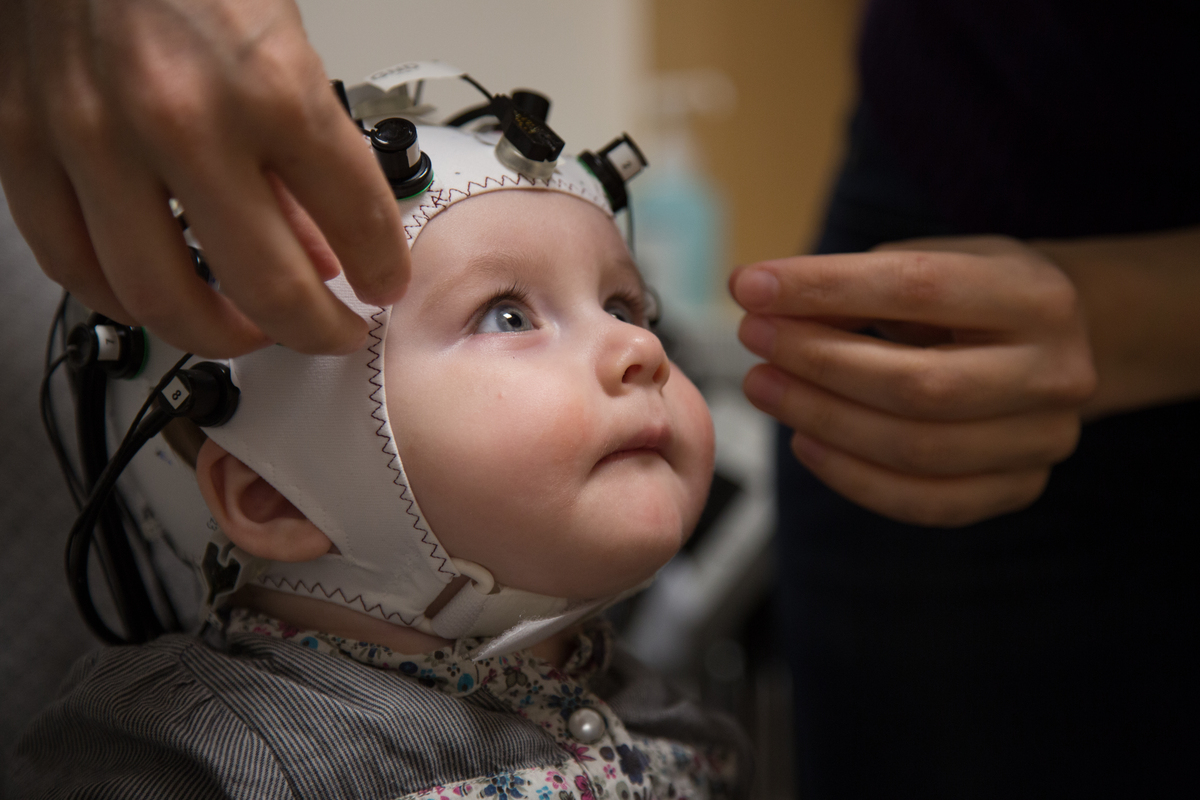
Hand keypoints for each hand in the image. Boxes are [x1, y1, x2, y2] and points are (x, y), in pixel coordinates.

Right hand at [0, 0, 408, 356]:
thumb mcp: (284, 45)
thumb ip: (307, 154)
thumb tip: (327, 248)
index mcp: (268, 84)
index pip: (356, 216)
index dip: (383, 271)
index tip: (386, 288)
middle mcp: (181, 119)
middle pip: (264, 285)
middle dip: (315, 329)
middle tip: (330, 333)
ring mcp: (93, 137)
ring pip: (161, 297)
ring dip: (221, 335)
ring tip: (251, 331)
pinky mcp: (22, 143)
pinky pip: (71, 263)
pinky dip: (122, 301)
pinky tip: (156, 299)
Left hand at [731, 236, 1097, 526]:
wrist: (1065, 344)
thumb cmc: (974, 295)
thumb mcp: (933, 261)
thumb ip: (857, 282)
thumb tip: (762, 301)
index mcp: (1037, 296)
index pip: (917, 288)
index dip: (824, 287)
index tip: (749, 286)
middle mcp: (1054, 372)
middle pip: (917, 384)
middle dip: (817, 362)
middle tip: (753, 340)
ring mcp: (1043, 440)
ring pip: (915, 450)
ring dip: (822, 419)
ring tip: (763, 386)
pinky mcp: (1019, 488)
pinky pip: (925, 502)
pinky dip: (854, 478)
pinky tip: (806, 442)